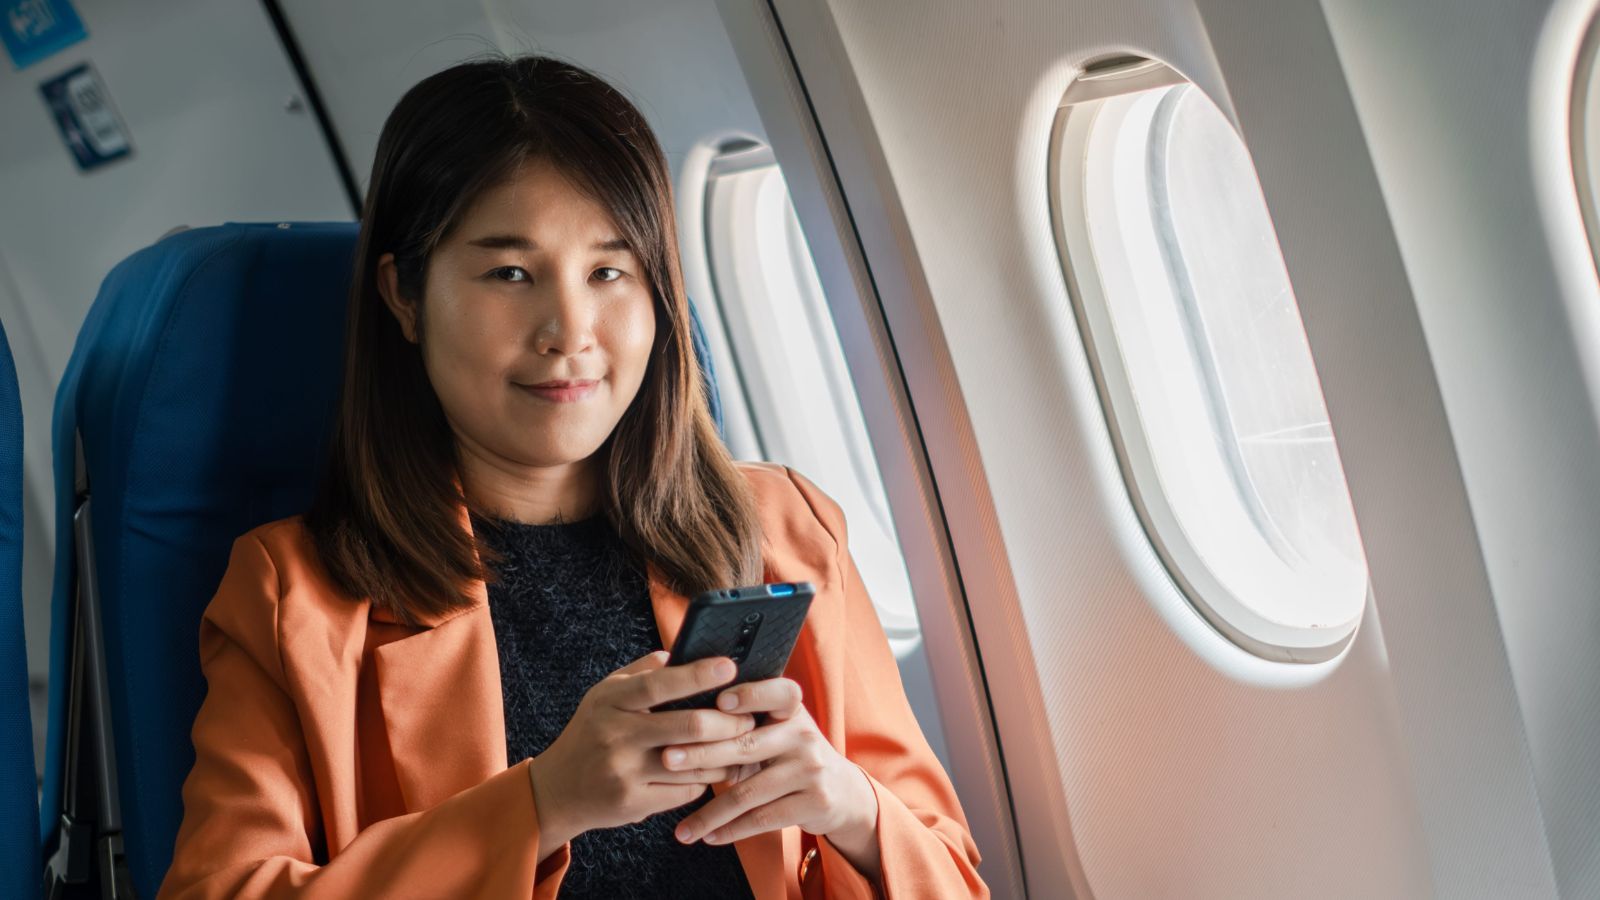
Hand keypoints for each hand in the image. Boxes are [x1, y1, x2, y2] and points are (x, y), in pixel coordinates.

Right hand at [526, 651, 755, 854]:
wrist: (558, 788)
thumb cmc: (593, 731)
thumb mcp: (605, 695)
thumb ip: (642, 672)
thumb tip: (683, 652)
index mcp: (612, 701)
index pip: (659, 684)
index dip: (697, 675)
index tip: (729, 667)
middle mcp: (616, 735)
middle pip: (688, 727)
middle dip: (729, 722)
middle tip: (750, 718)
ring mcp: (624, 772)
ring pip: (694, 763)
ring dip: (725, 755)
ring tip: (742, 744)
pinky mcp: (633, 803)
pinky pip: (686, 791)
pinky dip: (705, 780)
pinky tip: (713, 771)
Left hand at [662, 677, 880, 877]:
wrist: (841, 791)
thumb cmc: (791, 754)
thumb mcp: (779, 729)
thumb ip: (744, 721)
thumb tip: (681, 718)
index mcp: (792, 710)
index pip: (778, 692)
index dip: (750, 694)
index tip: (718, 701)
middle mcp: (804, 736)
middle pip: (746, 745)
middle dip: (702, 754)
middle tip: (666, 759)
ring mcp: (811, 770)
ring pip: (749, 793)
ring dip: (709, 813)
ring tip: (681, 828)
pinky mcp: (814, 802)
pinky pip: (762, 819)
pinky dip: (730, 831)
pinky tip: (707, 837)